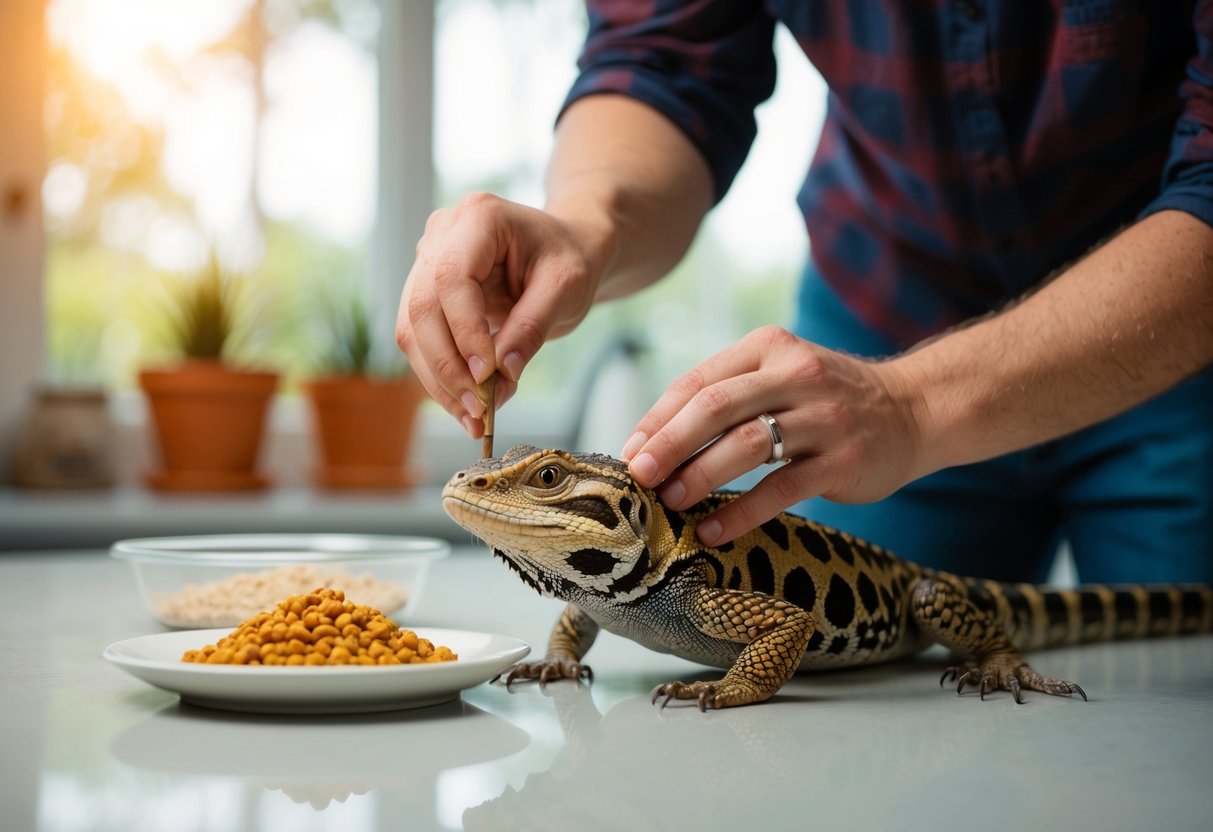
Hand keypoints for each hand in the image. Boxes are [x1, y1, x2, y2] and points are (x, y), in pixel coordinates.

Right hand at [395, 192, 606, 435]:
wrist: (565, 250)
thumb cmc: (570, 260)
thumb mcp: (566, 289)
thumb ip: (532, 328)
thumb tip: (499, 377)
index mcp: (478, 217)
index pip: (452, 278)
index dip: (465, 331)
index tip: (487, 375)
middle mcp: (441, 234)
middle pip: (421, 307)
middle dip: (447, 365)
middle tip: (477, 409)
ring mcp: (426, 261)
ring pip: (412, 329)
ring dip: (438, 380)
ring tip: (473, 418)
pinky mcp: (425, 292)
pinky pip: (420, 340)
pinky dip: (440, 377)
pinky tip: (465, 405)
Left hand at [621, 326, 924, 544]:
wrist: (913, 410)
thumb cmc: (827, 399)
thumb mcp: (780, 374)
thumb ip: (727, 394)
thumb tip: (652, 440)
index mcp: (769, 347)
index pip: (699, 381)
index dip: (658, 418)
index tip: (630, 451)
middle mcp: (796, 374)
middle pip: (716, 407)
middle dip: (669, 443)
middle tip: (640, 476)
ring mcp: (822, 417)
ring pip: (746, 444)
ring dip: (700, 475)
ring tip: (670, 501)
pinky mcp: (842, 460)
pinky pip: (781, 488)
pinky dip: (741, 512)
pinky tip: (713, 530)